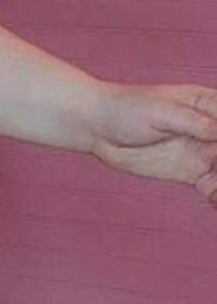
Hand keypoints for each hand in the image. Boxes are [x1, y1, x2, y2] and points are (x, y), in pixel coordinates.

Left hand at [92, 83, 216, 201]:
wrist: (97, 126)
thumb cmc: (127, 108)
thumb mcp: (160, 112)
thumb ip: (193, 123)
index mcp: (210, 105)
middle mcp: (212, 128)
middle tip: (214, 175)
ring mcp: (203, 151)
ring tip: (212, 192)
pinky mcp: (191, 171)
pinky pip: (214, 186)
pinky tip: (211, 199)